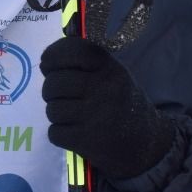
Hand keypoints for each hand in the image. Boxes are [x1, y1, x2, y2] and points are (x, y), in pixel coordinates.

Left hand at [40, 35, 173, 179]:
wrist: (146, 141)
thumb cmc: (121, 103)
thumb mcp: (112, 75)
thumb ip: (84, 63)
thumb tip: (45, 61)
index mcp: (110, 69)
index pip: (74, 50)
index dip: (54, 55)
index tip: (47, 65)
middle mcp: (104, 89)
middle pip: (54, 83)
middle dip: (51, 91)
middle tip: (62, 97)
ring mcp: (96, 116)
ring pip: (52, 109)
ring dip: (56, 114)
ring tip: (72, 116)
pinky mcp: (87, 141)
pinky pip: (54, 132)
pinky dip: (59, 134)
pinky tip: (74, 132)